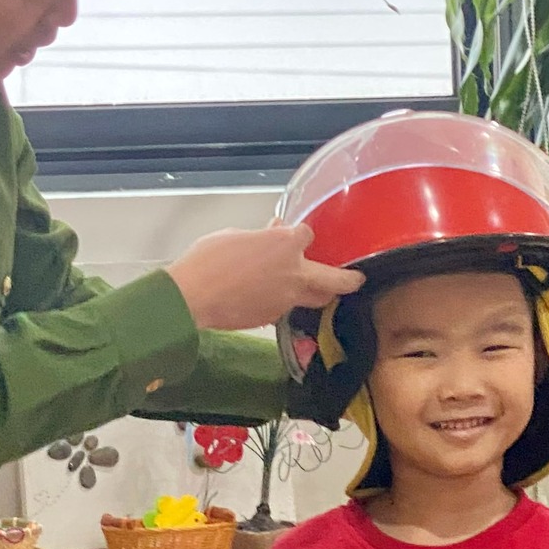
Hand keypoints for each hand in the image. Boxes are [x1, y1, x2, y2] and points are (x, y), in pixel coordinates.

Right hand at [167, 224, 364, 333]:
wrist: (191, 297)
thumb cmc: (207, 259)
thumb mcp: (234, 236)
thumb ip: (260, 235)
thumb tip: (271, 230)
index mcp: (285, 244)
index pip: (307, 234)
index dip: (300, 234)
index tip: (294, 234)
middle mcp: (294, 273)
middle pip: (334, 279)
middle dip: (349, 280)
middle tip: (357, 279)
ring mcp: (285, 299)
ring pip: (313, 299)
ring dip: (315, 293)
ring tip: (313, 290)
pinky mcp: (271, 318)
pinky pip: (285, 308)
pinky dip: (283, 301)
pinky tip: (267, 297)